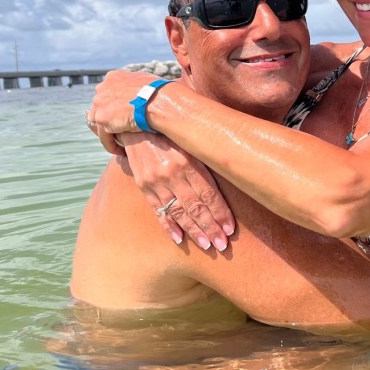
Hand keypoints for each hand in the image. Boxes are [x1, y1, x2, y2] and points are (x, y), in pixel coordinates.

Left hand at [87, 71, 163, 154]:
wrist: (160, 102)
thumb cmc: (160, 93)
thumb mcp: (145, 82)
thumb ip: (135, 86)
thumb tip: (140, 90)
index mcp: (112, 77)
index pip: (106, 96)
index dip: (112, 109)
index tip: (121, 118)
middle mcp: (102, 88)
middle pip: (98, 109)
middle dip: (107, 121)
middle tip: (118, 133)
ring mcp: (100, 103)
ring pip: (99, 124)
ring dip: (108, 135)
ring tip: (119, 145)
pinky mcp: (102, 119)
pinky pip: (104, 137)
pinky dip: (111, 146)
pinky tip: (121, 152)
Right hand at [117, 133, 235, 250]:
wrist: (137, 124)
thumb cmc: (172, 132)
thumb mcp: (191, 140)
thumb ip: (206, 158)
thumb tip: (232, 173)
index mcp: (188, 161)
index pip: (208, 193)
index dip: (220, 212)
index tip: (230, 229)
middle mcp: (172, 173)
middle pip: (195, 206)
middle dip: (210, 227)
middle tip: (222, 244)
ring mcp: (156, 182)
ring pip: (178, 212)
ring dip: (194, 231)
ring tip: (207, 246)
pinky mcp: (144, 186)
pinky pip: (158, 210)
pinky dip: (169, 226)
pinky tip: (180, 239)